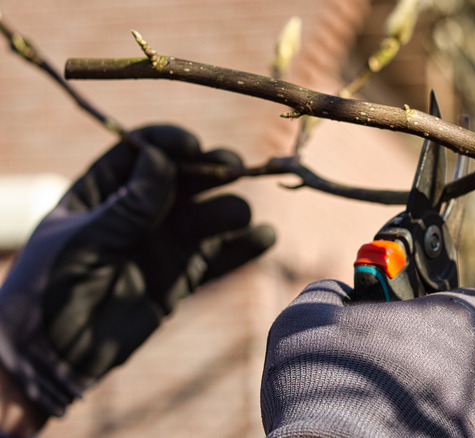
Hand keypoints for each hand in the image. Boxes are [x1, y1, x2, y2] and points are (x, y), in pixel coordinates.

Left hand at [0, 125, 274, 419]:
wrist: (52, 354)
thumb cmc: (49, 288)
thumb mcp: (83, 240)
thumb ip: (128, 205)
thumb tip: (161, 159)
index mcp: (103, 192)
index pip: (141, 152)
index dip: (168, 143)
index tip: (191, 146)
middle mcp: (139, 212)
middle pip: (184, 178)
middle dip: (211, 169)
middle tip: (232, 168)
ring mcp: (162, 244)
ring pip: (207, 216)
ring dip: (229, 210)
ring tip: (240, 217)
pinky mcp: (181, 277)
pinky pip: (217, 257)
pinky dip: (242, 248)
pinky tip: (264, 238)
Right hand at [261, 280, 474, 437]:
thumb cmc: (325, 384)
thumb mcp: (305, 319)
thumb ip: (331, 294)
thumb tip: (338, 295)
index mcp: (454, 318)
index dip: (458, 312)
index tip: (431, 323)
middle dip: (454, 360)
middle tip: (408, 370)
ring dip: (453, 399)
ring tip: (405, 408)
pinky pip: (473, 433)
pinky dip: (446, 431)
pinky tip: (407, 433)